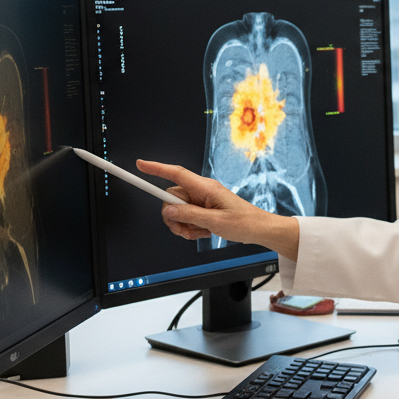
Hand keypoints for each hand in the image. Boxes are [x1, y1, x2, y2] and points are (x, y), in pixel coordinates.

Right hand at [135, 160, 298, 258]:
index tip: (140, 164)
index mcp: (206, 188)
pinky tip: (203, 233)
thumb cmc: (244, 223)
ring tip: (199, 233)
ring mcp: (202, 200)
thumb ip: (190, 215)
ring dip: (183, 225)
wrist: (259, 230)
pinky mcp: (204, 208)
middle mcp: (202, 191)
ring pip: (177, 210)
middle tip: (184, 231)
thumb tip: (168, 210)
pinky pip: (186, 216)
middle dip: (173, 217)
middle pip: (172, 198)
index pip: (176, 174)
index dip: (156, 168)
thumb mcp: (215, 222)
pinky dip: (190, 227)